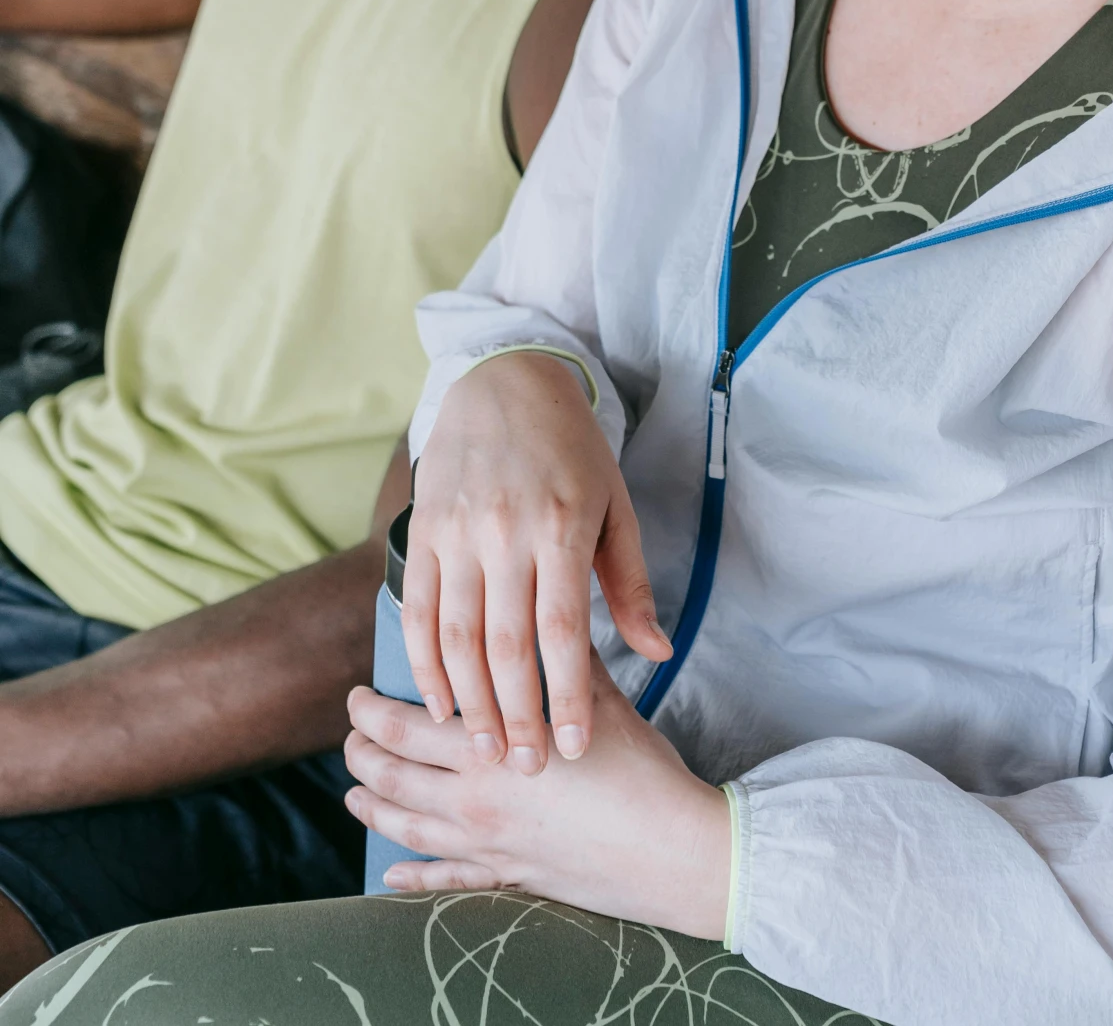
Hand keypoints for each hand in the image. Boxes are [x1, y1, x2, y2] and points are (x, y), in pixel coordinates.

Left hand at [344, 655, 729, 939]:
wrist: (669, 847)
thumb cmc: (638, 767)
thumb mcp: (596, 695)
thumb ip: (558, 655)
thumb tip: (538, 611)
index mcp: (489, 749)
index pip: (407, 727)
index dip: (371, 713)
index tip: (355, 696)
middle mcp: (475, 800)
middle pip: (394, 776)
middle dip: (362, 754)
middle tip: (349, 735)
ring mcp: (487, 845)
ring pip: (407, 827)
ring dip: (373, 808)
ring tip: (353, 792)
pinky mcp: (507, 878)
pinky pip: (444, 880)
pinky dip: (411, 878)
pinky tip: (390, 874)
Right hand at [403, 351, 669, 772]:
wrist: (506, 381)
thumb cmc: (572, 450)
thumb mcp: (614, 506)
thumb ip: (629, 584)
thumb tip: (655, 654)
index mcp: (561, 528)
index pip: (563, 633)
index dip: (566, 699)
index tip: (574, 751)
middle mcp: (504, 532)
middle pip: (507, 645)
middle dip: (517, 716)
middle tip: (526, 771)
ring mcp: (457, 531)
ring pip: (456, 634)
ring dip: (469, 701)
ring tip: (484, 750)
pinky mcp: (422, 529)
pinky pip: (416, 608)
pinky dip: (423, 661)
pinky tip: (439, 701)